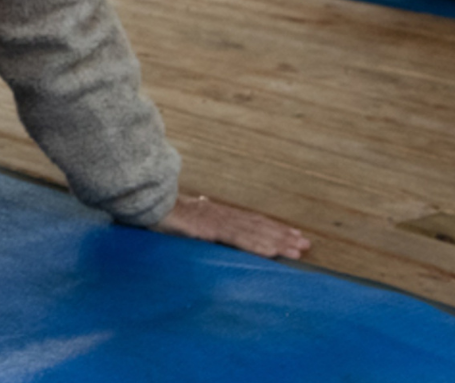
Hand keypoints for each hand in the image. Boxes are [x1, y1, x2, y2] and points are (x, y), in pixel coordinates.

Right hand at [154, 195, 309, 259]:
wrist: (148, 203)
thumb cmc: (163, 210)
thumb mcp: (183, 213)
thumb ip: (197, 212)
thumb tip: (203, 202)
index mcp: (218, 213)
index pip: (251, 221)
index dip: (272, 228)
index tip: (291, 233)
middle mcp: (223, 215)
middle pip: (259, 226)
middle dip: (283, 236)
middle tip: (306, 244)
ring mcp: (219, 221)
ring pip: (255, 233)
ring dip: (278, 242)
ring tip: (297, 250)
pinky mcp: (211, 229)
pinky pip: (239, 240)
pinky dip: (258, 246)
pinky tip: (272, 252)